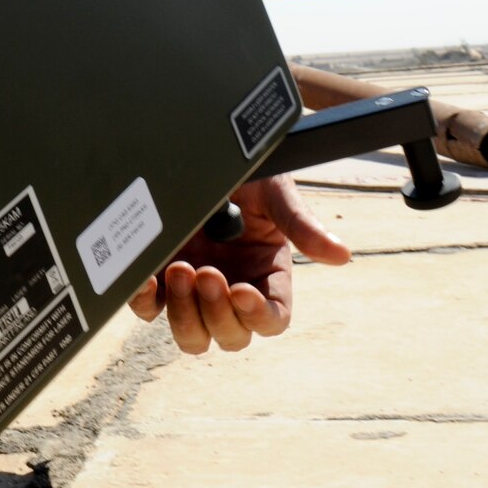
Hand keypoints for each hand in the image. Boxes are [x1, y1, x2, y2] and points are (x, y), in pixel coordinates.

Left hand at [128, 175, 350, 354]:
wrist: (199, 151)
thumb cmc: (247, 173)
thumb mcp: (274, 192)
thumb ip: (301, 224)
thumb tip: (341, 254)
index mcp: (267, 276)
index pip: (272, 320)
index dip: (258, 316)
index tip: (241, 291)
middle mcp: (232, 289)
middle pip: (230, 336)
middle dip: (217, 312)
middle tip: (207, 272)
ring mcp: (195, 288)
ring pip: (192, 335)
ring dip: (186, 312)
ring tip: (181, 268)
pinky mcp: (159, 278)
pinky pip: (150, 309)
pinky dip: (146, 302)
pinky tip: (147, 278)